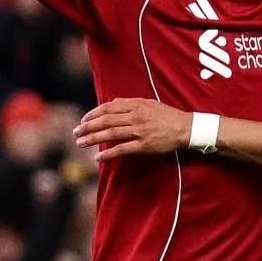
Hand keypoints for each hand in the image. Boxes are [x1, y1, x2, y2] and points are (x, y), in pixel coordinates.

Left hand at [73, 98, 191, 160]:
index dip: (93, 114)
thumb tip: (112, 102)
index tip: (83, 120)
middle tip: (76, 133)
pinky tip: (98, 157)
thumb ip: (129, 103)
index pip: (108, 108)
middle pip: (106, 121)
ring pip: (111, 134)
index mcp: (136, 105)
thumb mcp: (148, 103)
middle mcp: (135, 116)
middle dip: (87, 127)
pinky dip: (108, 153)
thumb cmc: (166, 115)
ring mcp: (139, 131)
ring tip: (80, 143)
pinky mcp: (144, 145)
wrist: (185, 128)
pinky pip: (122, 149)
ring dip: (93, 139)